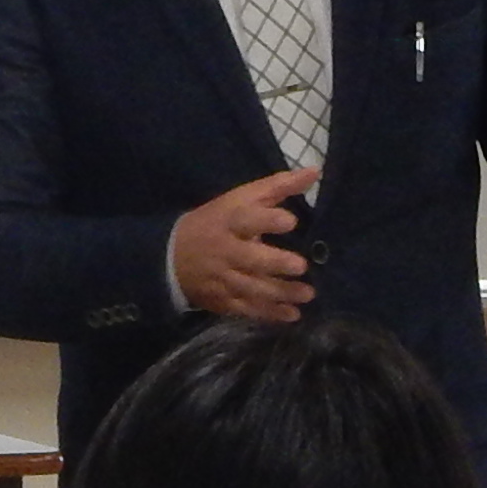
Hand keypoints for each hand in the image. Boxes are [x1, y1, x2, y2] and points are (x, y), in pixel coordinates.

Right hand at [169, 168, 319, 323]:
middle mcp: (225, 251)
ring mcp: (223, 278)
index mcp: (229, 221)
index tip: (290, 221)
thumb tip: (314, 172)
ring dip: (280, 293)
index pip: (246, 219)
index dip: (267, 220)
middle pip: (250, 258)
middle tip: (301, 266)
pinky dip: (269, 313)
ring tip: (308, 294)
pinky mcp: (222, 300)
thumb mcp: (241, 199)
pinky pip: (247, 308)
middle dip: (275, 263)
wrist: (171, 257)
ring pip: (252, 288)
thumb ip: (278, 187)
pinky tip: (292, 315)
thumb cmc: (216, 222)